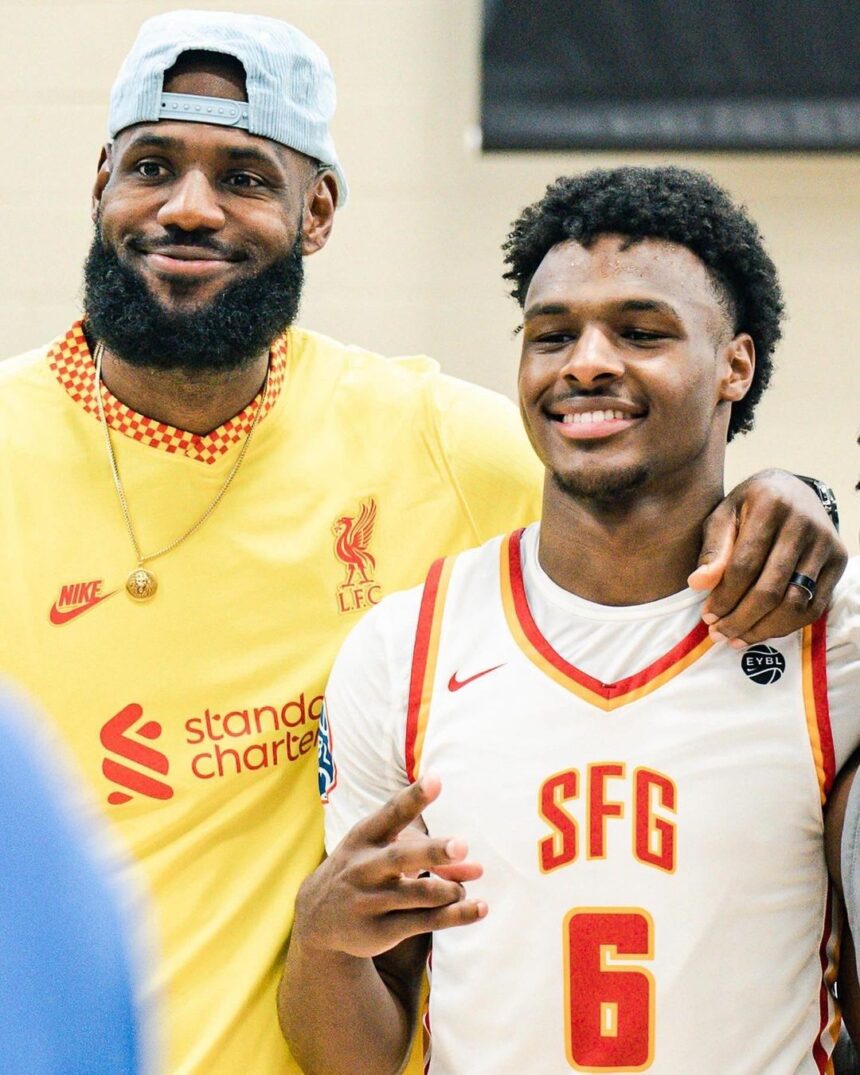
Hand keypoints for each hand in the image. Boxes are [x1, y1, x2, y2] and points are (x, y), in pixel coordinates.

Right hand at [293, 776, 484, 958]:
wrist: (317, 918)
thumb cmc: (362, 870)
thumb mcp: (381, 850)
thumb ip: (427, 852)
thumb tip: (476, 867)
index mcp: (364, 836)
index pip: (391, 813)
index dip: (414, 797)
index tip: (436, 780)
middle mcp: (364, 867)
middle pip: (401, 858)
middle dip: (432, 851)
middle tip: (462, 845)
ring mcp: (370, 901)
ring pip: (419, 895)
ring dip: (450, 890)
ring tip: (462, 888)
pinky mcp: (380, 930)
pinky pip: (424, 922)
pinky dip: (455, 915)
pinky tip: (479, 908)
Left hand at [688, 469, 846, 646]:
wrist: (793, 490)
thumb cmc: (750, 507)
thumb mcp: (723, 515)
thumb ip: (712, 549)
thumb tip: (698, 584)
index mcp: (770, 505)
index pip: (745, 564)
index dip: (724, 596)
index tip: (707, 615)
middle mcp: (804, 523)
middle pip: (771, 588)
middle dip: (741, 618)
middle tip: (718, 633)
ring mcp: (825, 543)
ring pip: (795, 602)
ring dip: (763, 628)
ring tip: (736, 638)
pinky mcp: (838, 560)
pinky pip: (815, 606)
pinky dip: (787, 625)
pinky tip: (762, 631)